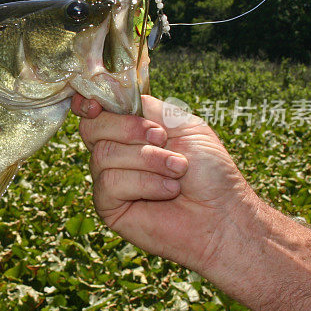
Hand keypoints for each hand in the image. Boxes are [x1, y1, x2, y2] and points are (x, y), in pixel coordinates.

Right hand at [72, 94, 257, 273]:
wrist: (222, 212)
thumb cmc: (209, 171)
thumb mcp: (182, 123)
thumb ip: (148, 107)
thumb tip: (114, 99)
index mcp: (129, 131)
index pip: (94, 113)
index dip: (88, 104)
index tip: (97, 105)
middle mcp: (114, 154)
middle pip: (91, 129)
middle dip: (128, 129)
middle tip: (162, 138)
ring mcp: (109, 181)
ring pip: (103, 155)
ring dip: (148, 159)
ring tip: (178, 170)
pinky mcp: (109, 207)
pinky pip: (110, 183)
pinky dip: (144, 183)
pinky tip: (168, 190)